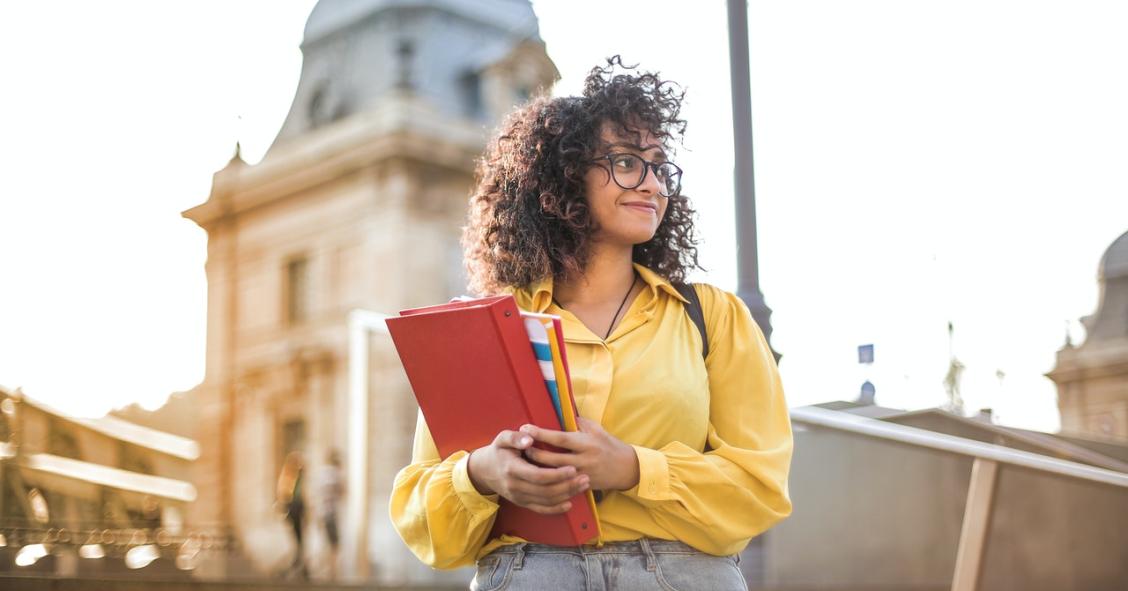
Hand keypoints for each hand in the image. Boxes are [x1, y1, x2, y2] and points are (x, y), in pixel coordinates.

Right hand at [467, 430, 590, 514]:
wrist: (484, 470)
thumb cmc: (498, 451)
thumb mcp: (502, 438)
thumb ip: (515, 437)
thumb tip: (529, 438)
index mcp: (512, 469)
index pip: (538, 476)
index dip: (557, 475)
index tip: (573, 468)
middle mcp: (515, 486)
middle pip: (545, 491)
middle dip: (567, 486)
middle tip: (585, 478)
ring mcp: (518, 497)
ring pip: (546, 501)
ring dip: (566, 495)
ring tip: (583, 486)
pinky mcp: (522, 503)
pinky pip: (540, 509)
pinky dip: (556, 509)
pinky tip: (569, 503)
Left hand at [520, 417, 639, 491]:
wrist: (627, 468)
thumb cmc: (610, 445)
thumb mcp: (597, 430)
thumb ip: (579, 422)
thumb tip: (561, 413)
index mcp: (586, 443)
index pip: (560, 438)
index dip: (541, 433)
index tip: (526, 428)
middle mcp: (583, 459)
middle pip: (553, 459)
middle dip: (534, 453)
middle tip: (520, 447)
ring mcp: (582, 475)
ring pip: (554, 474)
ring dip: (538, 468)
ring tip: (523, 462)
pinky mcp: (582, 486)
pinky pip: (562, 485)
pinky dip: (548, 481)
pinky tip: (536, 477)